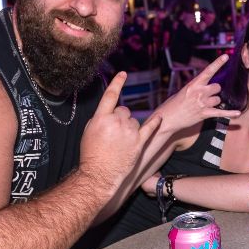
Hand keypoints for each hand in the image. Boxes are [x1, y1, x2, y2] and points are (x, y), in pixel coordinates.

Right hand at [80, 72, 162, 195]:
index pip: (111, 95)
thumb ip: (99, 119)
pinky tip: (159, 118)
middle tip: (114, 133)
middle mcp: (117, 121)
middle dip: (120, 118)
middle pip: (124, 110)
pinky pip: (150, 127)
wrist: (99, 174)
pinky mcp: (139, 141)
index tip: (123, 74)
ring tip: (121, 143)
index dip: (117, 82)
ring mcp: (129, 131)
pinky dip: (155, 123)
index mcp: (101, 117)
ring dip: (130, 127)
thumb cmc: (91, 154)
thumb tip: (108, 112)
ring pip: (134, 120)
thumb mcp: (88, 132)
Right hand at [152, 54, 240, 133]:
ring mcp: (202, 103)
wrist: (167, 118)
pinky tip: (238, 113)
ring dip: (213, 102)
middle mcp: (199, 92)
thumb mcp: (184, 91)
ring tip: (202, 106)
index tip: (226, 56)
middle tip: (206, 96)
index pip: (208, 71)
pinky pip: (221, 113)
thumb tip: (208, 88)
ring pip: (218, 99)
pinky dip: (230, 113)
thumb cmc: (174, 104)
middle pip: (217, 87)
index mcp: (193, 84)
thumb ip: (196, 88)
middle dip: (214, 91)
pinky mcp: (204, 114)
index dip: (218, 63)